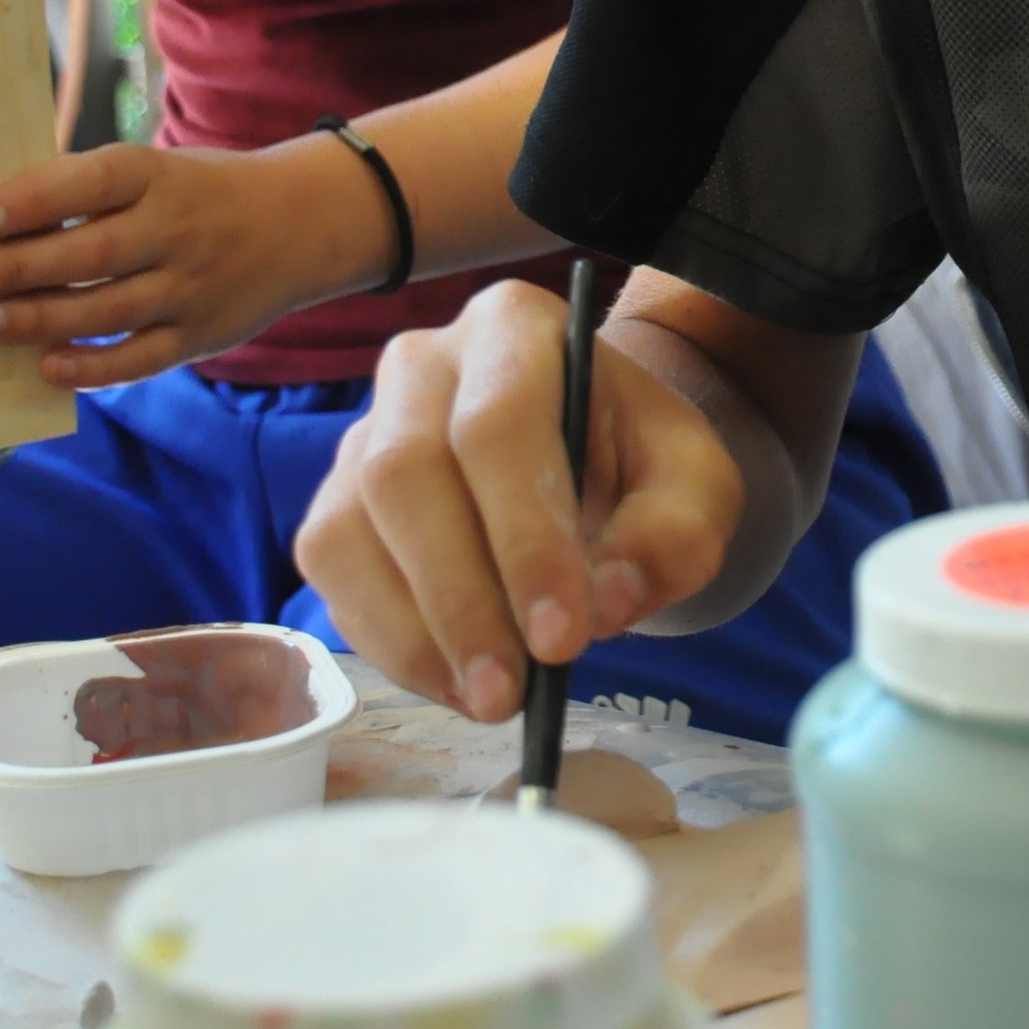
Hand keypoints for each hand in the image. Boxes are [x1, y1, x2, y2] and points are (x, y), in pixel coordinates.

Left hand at [0, 133, 389, 386]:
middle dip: (18, 268)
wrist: (303, 224)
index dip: (35, 200)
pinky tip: (47, 367)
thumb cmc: (202, 193)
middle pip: (91, 254)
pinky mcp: (201, 334)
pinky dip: (94, 367)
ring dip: (38, 319)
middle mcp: (177, 231)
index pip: (92, 183)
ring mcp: (192, 287)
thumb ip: (91, 191)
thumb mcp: (158, 170)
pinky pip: (142, 358)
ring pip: (107, 310)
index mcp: (160, 176)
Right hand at [292, 279, 746, 719]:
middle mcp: (421, 364)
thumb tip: (608, 599)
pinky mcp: (337, 498)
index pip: (498, 425)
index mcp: (515, 328)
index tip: (562, 637)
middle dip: (460, 599)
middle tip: (514, 691)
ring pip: (349, 527)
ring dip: (416, 632)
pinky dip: (388, 641)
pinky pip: (332, 572)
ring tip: (489, 699)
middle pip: (405, 474)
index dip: (524, 538)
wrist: (591, 461)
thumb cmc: (639, 463)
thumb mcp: (696, 487)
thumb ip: (674, 534)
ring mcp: (364, 429)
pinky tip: (453, 681)